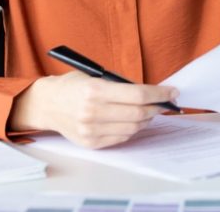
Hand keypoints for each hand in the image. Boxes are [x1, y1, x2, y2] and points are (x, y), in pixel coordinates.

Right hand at [9, 72, 177, 148]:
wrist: (47, 103)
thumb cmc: (74, 86)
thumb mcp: (96, 76)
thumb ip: (121, 85)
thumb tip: (151, 92)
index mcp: (95, 90)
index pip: (138, 94)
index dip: (160, 93)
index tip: (173, 92)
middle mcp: (92, 112)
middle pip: (138, 113)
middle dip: (157, 107)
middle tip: (165, 103)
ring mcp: (90, 130)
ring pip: (133, 128)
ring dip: (147, 120)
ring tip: (151, 111)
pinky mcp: (90, 142)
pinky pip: (121, 138)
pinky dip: (133, 129)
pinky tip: (135, 121)